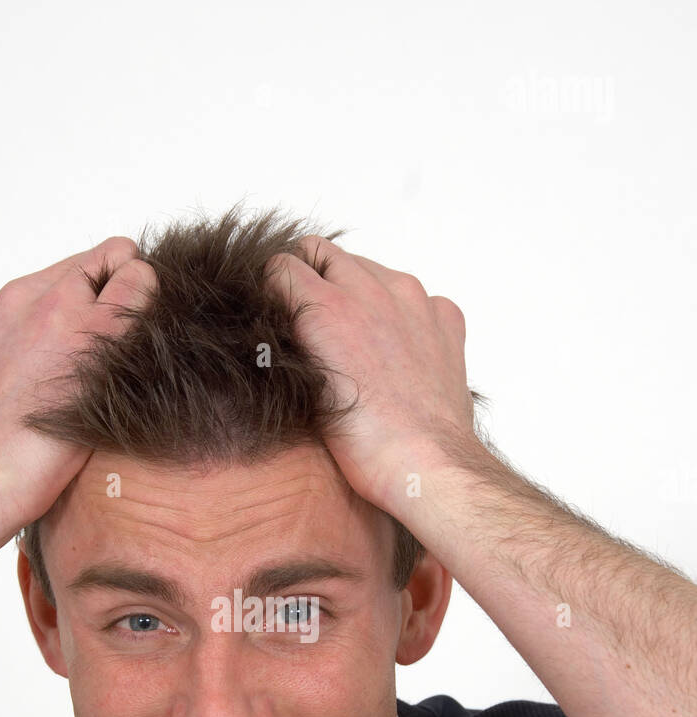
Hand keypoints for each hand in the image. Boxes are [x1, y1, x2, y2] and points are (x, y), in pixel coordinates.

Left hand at [0, 237, 156, 531]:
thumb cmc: (47, 442)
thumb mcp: (108, 364)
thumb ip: (129, 303)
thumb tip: (142, 273)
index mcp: (58, 296)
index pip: (119, 256)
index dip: (139, 288)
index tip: (140, 328)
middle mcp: (23, 298)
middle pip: (85, 275)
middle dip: (105, 304)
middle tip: (111, 358)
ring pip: (53, 300)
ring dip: (72, 324)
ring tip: (77, 376)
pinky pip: (19, 325)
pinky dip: (36, 342)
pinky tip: (43, 381)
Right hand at [264, 236, 479, 516]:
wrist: (426, 464)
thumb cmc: (362, 445)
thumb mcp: (304, 391)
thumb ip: (292, 343)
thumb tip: (282, 326)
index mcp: (325, 309)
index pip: (281, 265)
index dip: (273, 289)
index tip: (276, 311)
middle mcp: (370, 291)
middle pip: (324, 252)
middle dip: (312, 278)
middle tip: (311, 318)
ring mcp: (413, 300)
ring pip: (370, 268)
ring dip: (357, 289)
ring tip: (357, 337)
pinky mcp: (444, 316)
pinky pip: (415, 295)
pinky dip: (402, 312)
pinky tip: (397, 349)